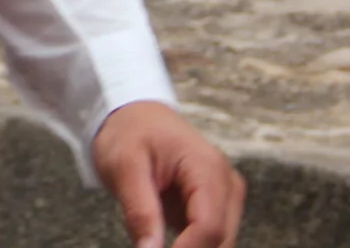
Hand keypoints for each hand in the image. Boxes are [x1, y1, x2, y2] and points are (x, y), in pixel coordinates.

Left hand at [92, 101, 243, 247]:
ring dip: (189, 246)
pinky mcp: (217, 207)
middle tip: (149, 245)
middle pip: (221, 240)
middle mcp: (226, 184)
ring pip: (219, 243)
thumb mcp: (123, 166)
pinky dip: (189, 244)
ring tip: (150, 237)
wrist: (135, 115)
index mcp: (207, 168)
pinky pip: (210, 238)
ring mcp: (226, 197)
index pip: (209, 227)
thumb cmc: (129, 133)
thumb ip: (140, 211)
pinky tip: (160, 237)